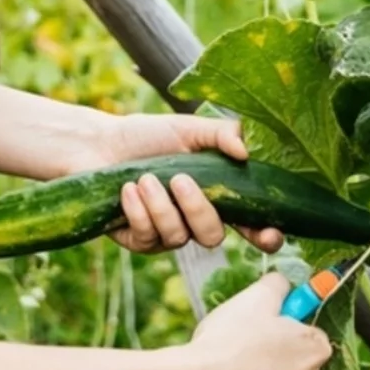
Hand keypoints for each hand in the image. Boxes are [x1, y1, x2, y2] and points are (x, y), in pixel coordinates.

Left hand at [90, 113, 284, 254]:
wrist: (99, 144)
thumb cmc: (147, 136)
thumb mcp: (188, 129)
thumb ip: (222, 134)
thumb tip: (245, 152)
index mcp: (216, 194)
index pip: (250, 223)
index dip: (264, 235)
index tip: (269, 234)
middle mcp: (195, 219)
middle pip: (213, 236)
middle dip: (198, 210)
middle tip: (179, 179)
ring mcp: (167, 232)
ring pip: (178, 238)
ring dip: (160, 206)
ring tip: (144, 178)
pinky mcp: (139, 240)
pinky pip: (147, 239)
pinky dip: (138, 212)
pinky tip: (127, 190)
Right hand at [180, 273, 331, 369]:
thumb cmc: (232, 339)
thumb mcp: (258, 296)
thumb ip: (279, 285)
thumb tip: (282, 285)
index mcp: (315, 350)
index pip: (311, 332)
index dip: (288, 323)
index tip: (269, 320)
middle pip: (298, 357)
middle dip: (277, 347)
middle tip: (249, 338)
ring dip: (265, 366)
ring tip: (237, 356)